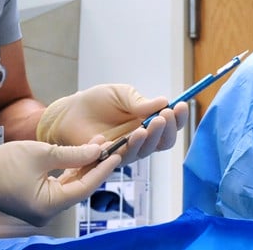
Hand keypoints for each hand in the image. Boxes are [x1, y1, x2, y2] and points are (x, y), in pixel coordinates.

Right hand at [0, 140, 120, 225]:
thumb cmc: (2, 164)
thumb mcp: (41, 154)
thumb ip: (72, 154)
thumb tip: (96, 151)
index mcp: (49, 206)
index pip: (85, 187)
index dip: (102, 169)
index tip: (116, 154)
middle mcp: (48, 212)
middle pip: (80, 187)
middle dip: (95, 165)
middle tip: (110, 146)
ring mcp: (43, 208)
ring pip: (71, 186)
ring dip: (84, 166)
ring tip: (97, 146)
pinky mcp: (38, 201)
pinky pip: (60, 186)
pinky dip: (71, 171)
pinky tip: (81, 155)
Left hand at [37, 84, 189, 163]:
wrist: (70, 112)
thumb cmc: (97, 101)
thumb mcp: (121, 94)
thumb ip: (139, 102)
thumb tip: (164, 102)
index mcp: (148, 121)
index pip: (170, 123)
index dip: (179, 117)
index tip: (181, 105)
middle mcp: (142, 138)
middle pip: (164, 141)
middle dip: (168, 129)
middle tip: (165, 115)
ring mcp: (128, 150)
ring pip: (147, 150)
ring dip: (152, 137)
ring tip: (151, 123)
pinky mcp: (112, 159)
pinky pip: (126, 155)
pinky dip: (133, 145)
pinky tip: (135, 134)